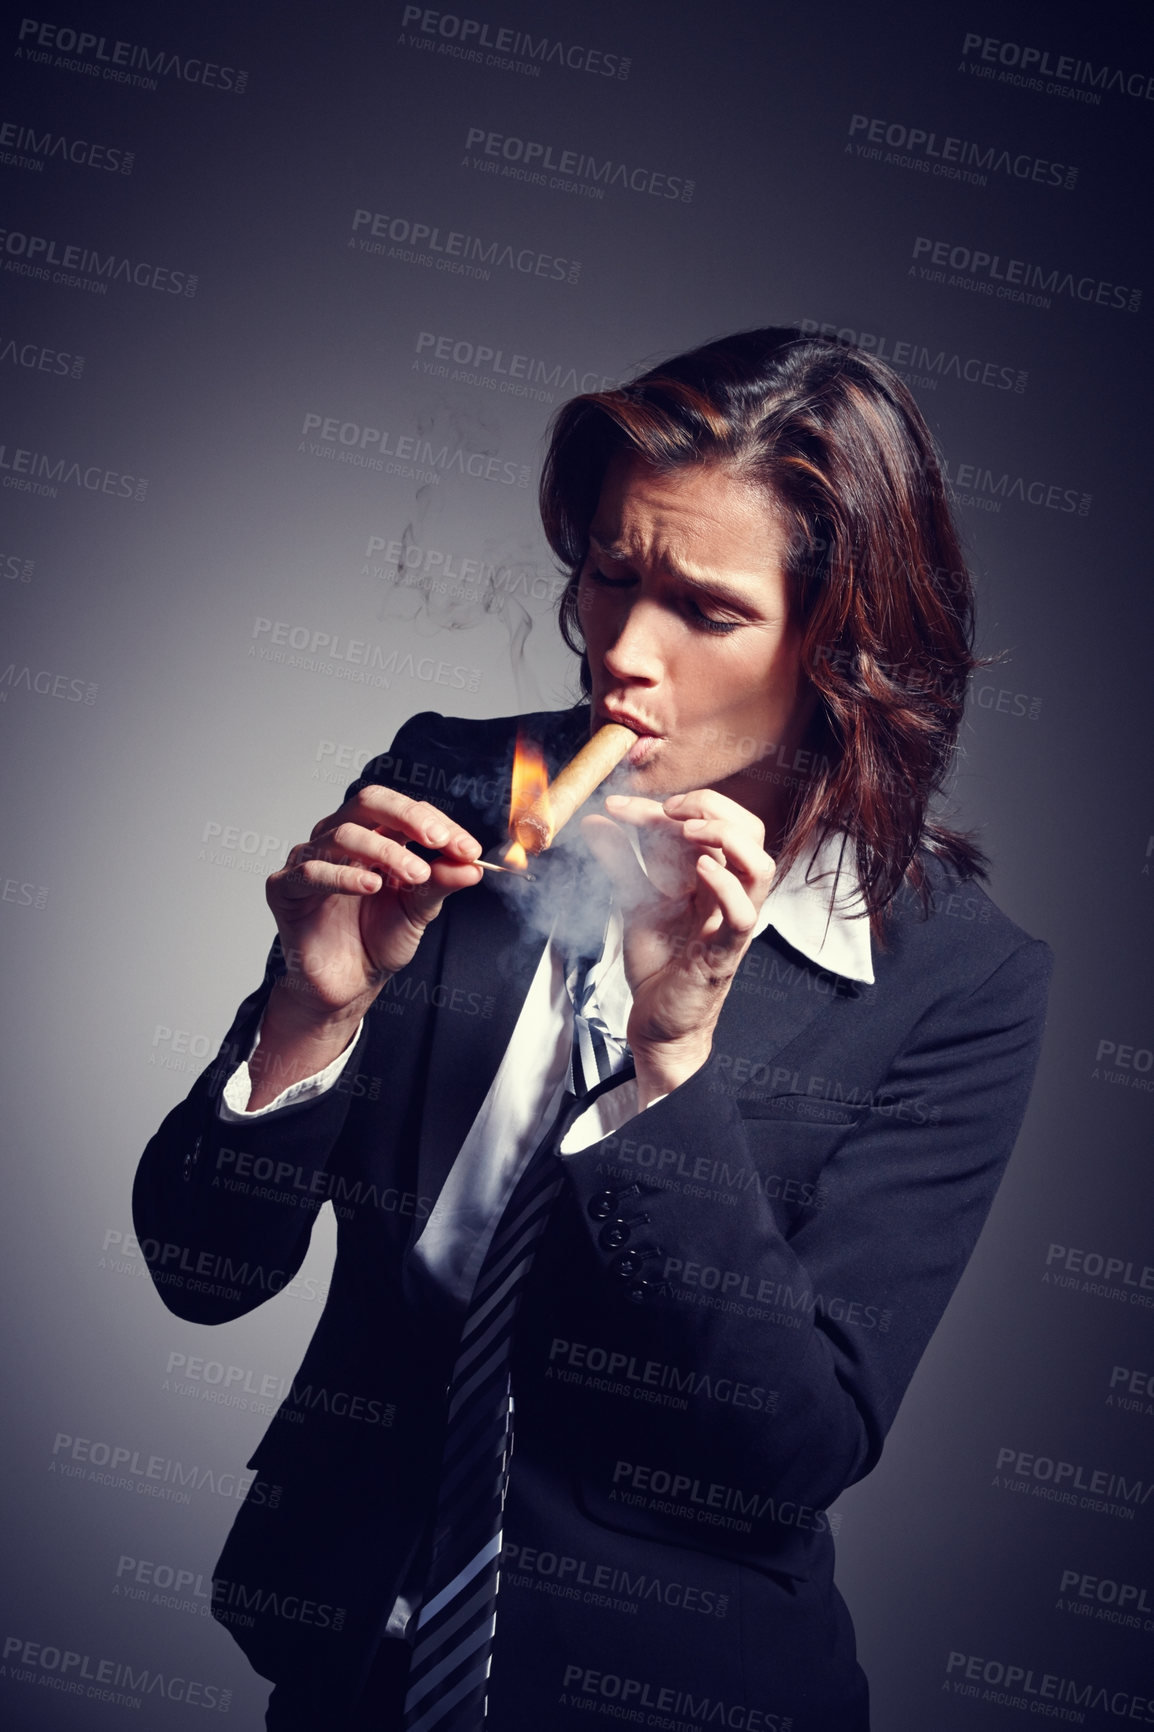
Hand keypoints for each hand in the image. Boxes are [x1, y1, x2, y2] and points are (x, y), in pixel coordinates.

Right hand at [265, 787, 482, 1026]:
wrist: (349, 985)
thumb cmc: (378, 940)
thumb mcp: (418, 910)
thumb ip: (441, 884)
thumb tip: (473, 866)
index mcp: (373, 835)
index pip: (404, 811)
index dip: (438, 824)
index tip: (469, 850)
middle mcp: (338, 838)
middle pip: (368, 801)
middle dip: (408, 816)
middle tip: (439, 840)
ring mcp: (309, 859)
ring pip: (343, 834)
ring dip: (384, 850)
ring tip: (415, 874)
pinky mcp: (284, 889)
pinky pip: (311, 873)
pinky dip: (344, 877)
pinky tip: (372, 885)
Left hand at [581, 790, 774, 1104]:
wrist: (656, 1023)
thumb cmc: (658, 964)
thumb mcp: (633, 901)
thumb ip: (619, 861)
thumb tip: (595, 820)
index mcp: (713, 877)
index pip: (706, 823)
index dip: (662, 807)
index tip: (617, 805)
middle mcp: (729, 894)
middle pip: (749, 831)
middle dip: (711, 806)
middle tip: (667, 809)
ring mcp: (730, 922)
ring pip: (759, 866)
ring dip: (727, 837)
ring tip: (688, 830)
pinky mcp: (723, 952)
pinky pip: (742, 915)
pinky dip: (726, 886)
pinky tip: (701, 870)